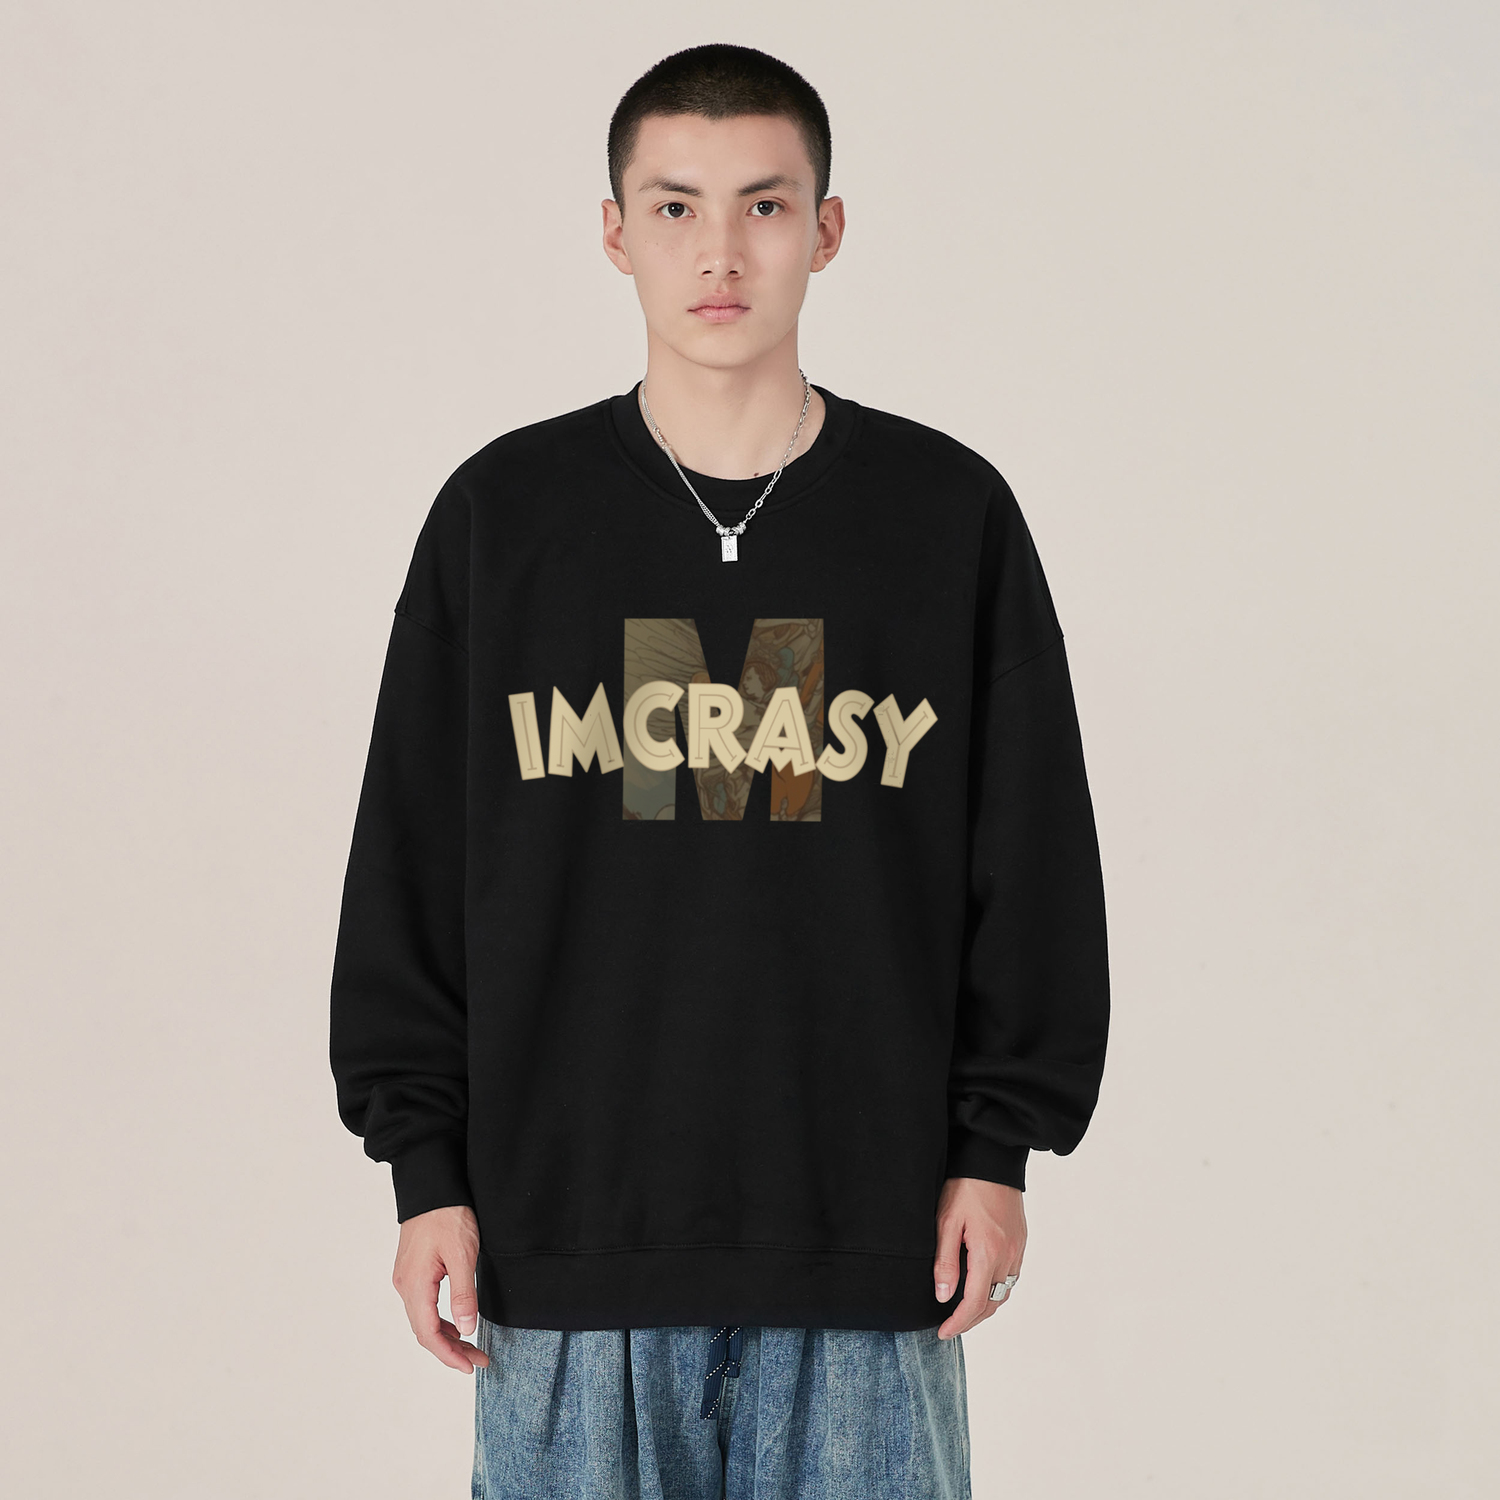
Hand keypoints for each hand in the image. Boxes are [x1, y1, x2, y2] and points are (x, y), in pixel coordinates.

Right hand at [391, 1204, 489, 1371]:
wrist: (432, 1186)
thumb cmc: (448, 1215)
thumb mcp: (462, 1255)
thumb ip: (464, 1294)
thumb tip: (468, 1331)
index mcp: (415, 1285)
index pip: (429, 1334)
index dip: (449, 1355)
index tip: (470, 1366)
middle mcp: (405, 1286)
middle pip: (424, 1331)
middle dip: (451, 1350)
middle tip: (479, 1360)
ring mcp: (406, 1278)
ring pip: (424, 1319)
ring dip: (447, 1336)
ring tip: (472, 1347)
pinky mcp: (412, 1270)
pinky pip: (424, 1305)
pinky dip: (440, 1319)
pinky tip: (458, 1322)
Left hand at [933, 1176, 1026, 1339]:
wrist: (992, 1159)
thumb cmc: (965, 1186)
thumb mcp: (946, 1221)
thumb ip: (945, 1262)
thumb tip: (943, 1297)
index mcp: (988, 1253)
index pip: (974, 1303)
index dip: (957, 1323)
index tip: (942, 1332)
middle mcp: (1008, 1256)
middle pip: (991, 1303)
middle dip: (970, 1320)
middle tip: (949, 1326)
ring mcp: (1017, 1249)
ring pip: (1004, 1292)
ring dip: (985, 1307)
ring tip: (963, 1312)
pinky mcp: (1020, 1241)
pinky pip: (1011, 1277)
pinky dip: (996, 1290)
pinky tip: (982, 1287)